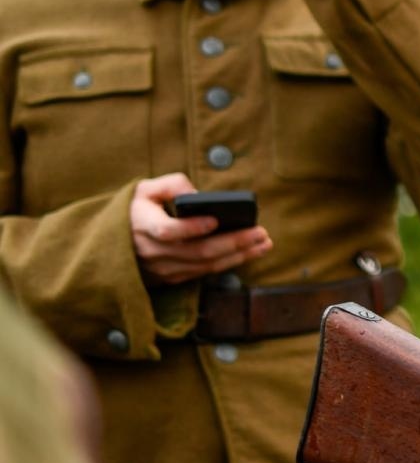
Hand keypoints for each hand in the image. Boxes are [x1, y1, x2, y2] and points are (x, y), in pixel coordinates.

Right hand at [130, 173, 271, 284]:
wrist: (113, 241)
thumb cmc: (137, 209)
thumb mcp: (145, 188)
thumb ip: (171, 185)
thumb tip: (197, 194)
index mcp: (141, 226)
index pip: (167, 231)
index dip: (191, 228)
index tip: (215, 219)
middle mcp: (151, 252)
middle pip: (196, 252)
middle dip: (233, 242)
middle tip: (260, 232)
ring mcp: (161, 269)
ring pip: (204, 266)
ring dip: (238, 256)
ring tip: (264, 243)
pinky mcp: (171, 278)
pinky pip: (203, 273)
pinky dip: (229, 263)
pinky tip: (250, 252)